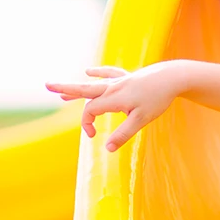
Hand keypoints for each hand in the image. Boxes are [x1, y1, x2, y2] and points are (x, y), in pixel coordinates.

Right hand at [45, 63, 181, 151]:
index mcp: (114, 98)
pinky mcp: (128, 76)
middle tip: (47, 85)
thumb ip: (123, 134)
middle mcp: (113, 87)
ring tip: (60, 92)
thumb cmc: (158, 99)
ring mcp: (119, 80)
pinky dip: (99, 73)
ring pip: (94, 84)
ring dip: (77, 88)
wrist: (173, 77)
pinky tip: (89, 71)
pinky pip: (109, 73)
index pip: (91, 110)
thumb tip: (107, 149)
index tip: (93, 136)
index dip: (87, 124)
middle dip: (66, 89)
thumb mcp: (141, 120)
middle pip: (84, 89)